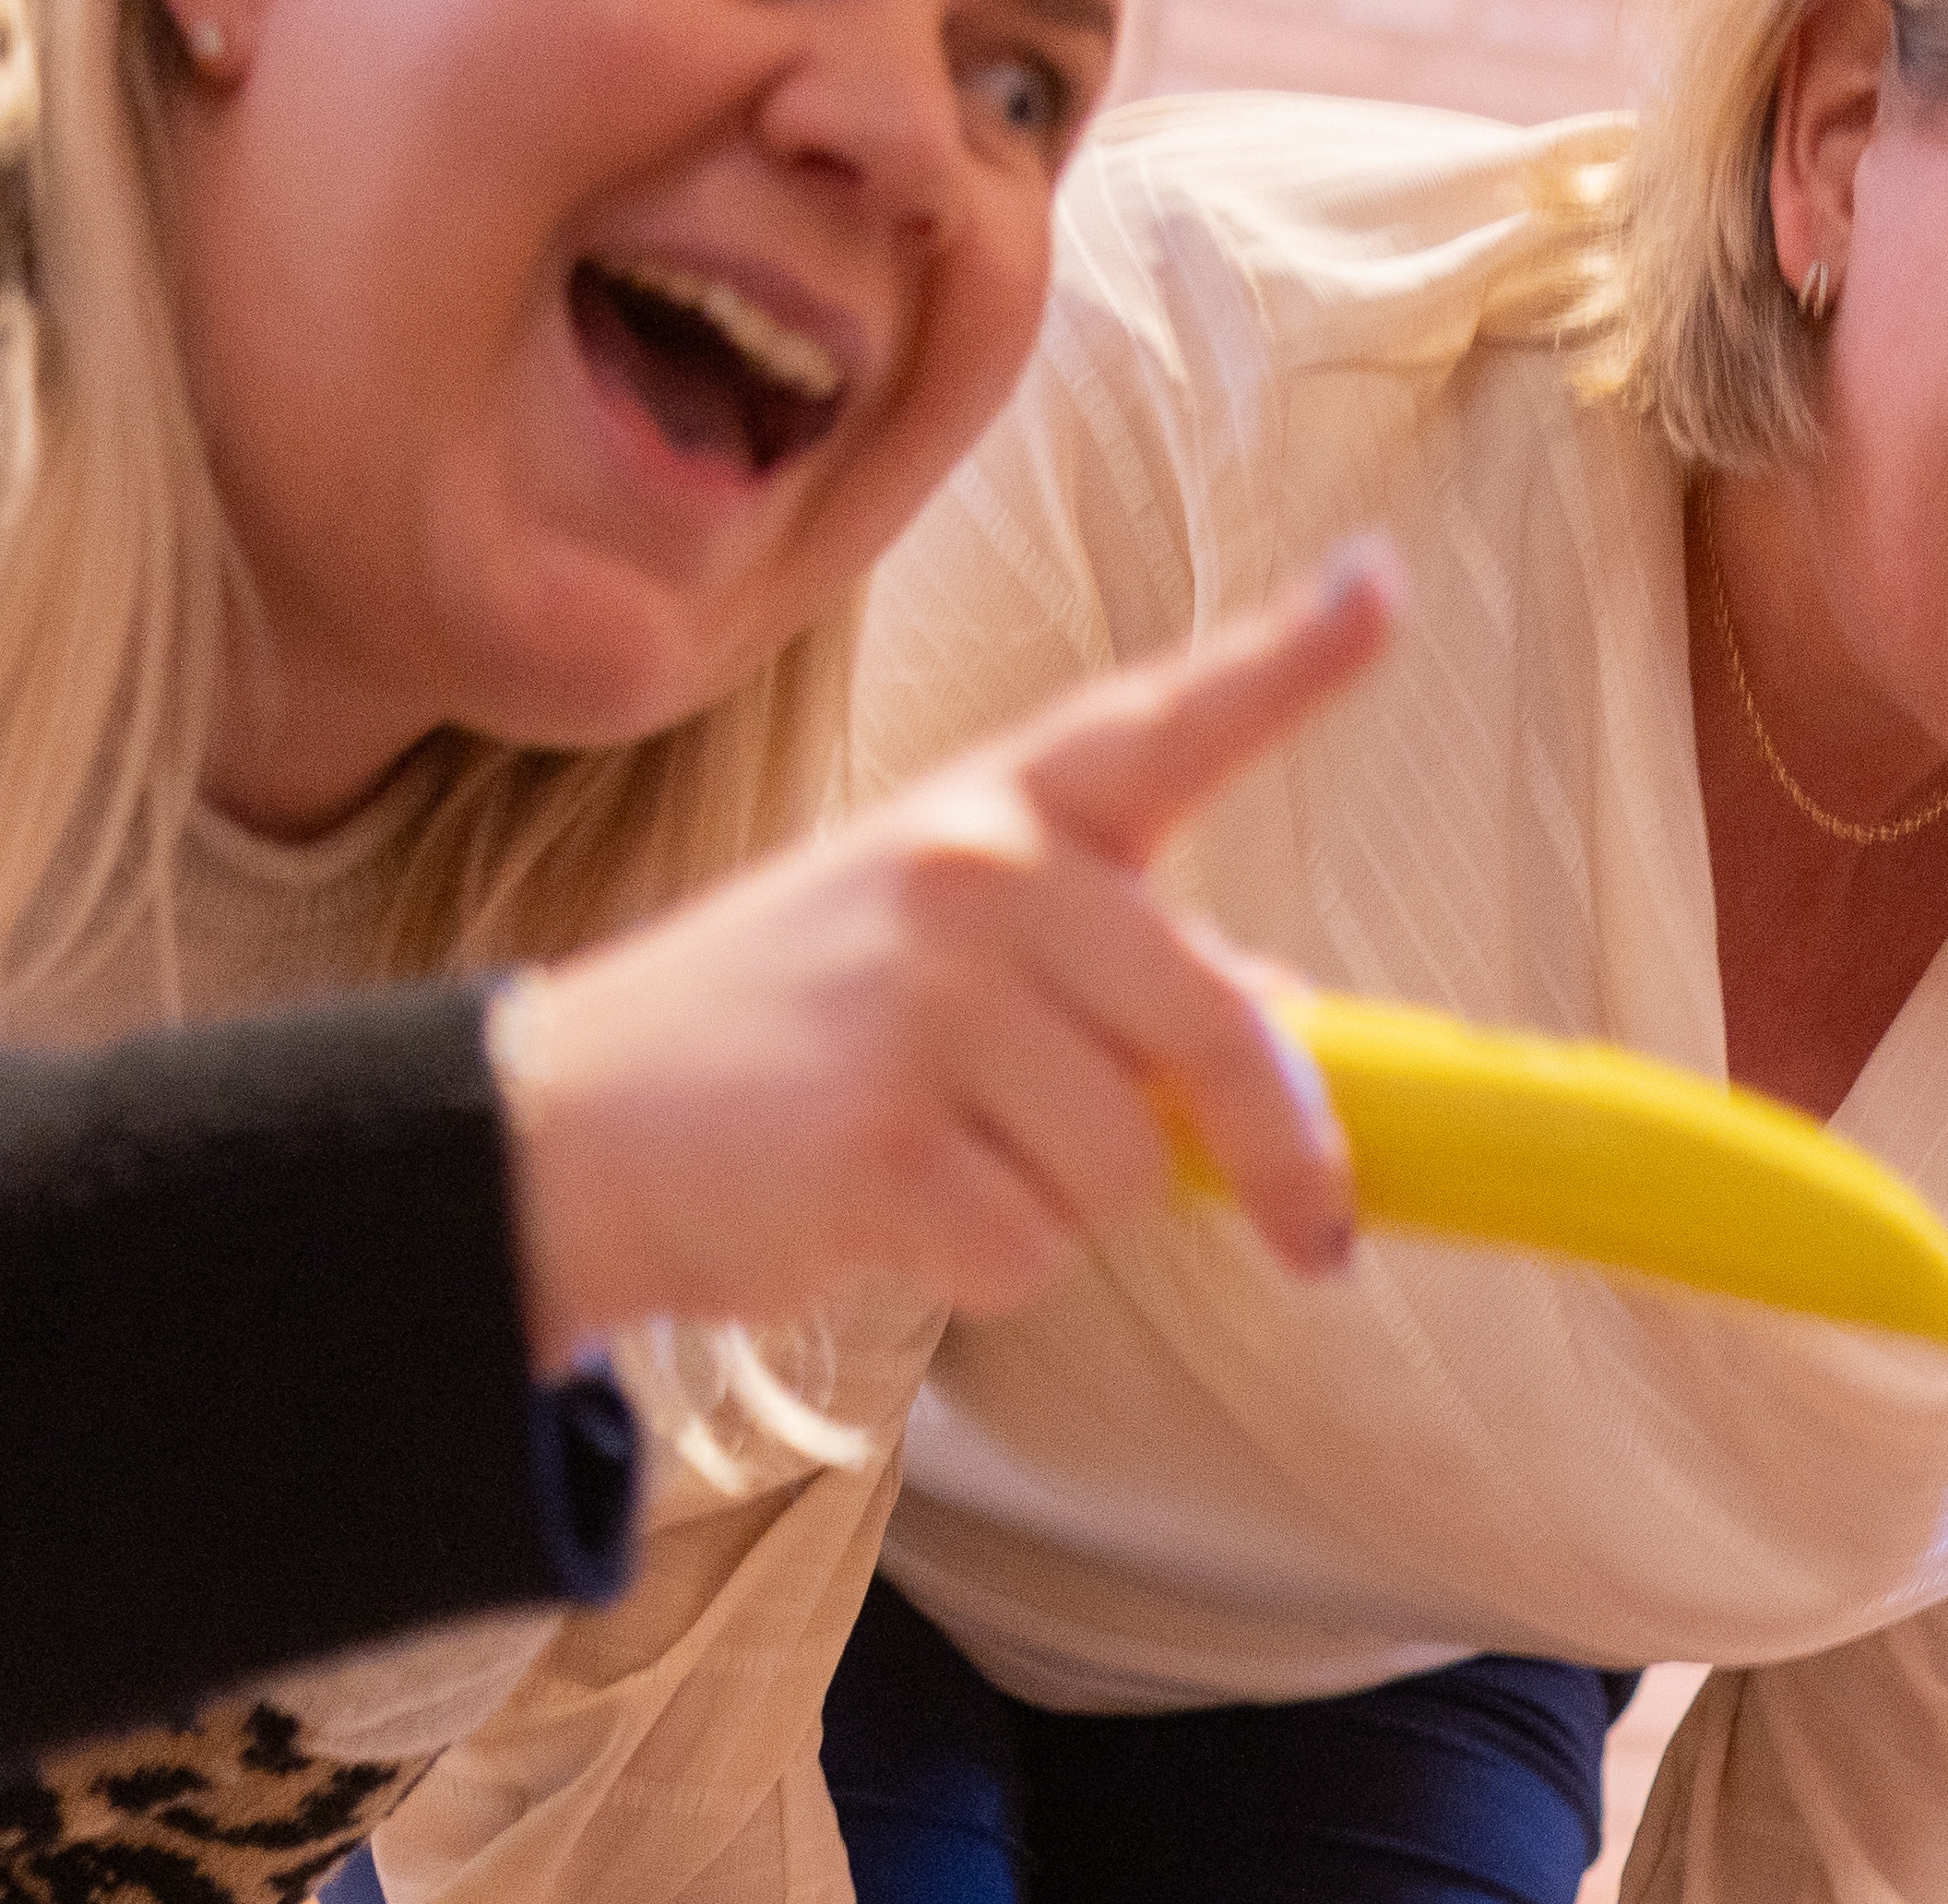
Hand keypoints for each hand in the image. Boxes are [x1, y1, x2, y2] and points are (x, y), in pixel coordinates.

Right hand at [493, 548, 1398, 1358]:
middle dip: (1278, 1155)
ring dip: (1062, 1206)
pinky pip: (1030, 1250)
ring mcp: (923, 1003)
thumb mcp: (943, 951)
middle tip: (1317, 1237)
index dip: (1287, 664)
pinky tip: (883, 1210)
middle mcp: (974, 877)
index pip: (1164, 722)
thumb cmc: (790, 1036)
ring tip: (941, 1157)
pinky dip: (979, 1266)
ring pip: (1124, 1167)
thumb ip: (1110, 970)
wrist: (571, 1122)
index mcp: (1003, 812)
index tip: (1375, 593)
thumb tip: (1287, 1025)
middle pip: (1220, 1034)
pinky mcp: (881, 1139)